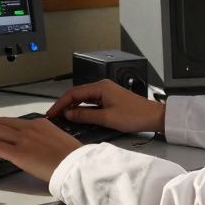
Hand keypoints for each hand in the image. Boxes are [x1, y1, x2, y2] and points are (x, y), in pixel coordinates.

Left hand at [0, 116, 80, 182]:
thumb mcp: (59, 140)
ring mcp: (23, 139)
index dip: (1, 129)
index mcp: (40, 124)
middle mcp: (29, 128)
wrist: (77, 165)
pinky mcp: (19, 153)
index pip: (14, 122)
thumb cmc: (73, 158)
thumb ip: (46, 139)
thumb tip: (39, 146)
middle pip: (0, 123)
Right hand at [47, 79, 165, 133]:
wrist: (153, 116)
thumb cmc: (134, 115)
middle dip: (64, 104)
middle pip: (77, 94)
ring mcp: (106, 92)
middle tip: (54, 116)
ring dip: (73, 107)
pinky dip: (82, 108)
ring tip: (62, 117)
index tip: (52, 113)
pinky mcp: (110, 98)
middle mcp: (102, 86)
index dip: (60, 104)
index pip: (73, 93)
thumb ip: (85, 115)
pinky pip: (91, 101)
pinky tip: (78, 115)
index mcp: (100, 87)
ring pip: (84, 98)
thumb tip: (69, 114)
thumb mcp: (106, 118)